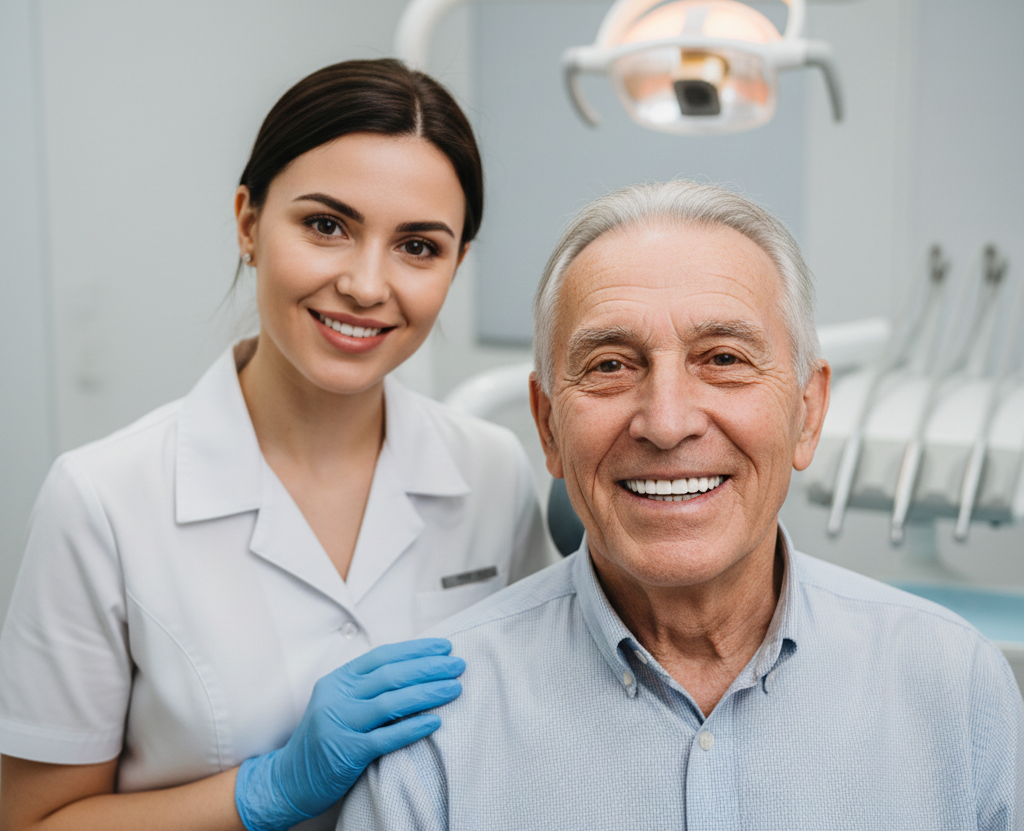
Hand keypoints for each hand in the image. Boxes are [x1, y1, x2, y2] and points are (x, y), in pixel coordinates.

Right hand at [234, 638, 464, 830]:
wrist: (287, 779)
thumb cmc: (322, 739)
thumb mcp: (339, 703)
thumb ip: (367, 687)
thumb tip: (414, 669)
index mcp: (338, 680)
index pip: (382, 657)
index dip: (415, 650)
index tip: (443, 647)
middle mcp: (337, 698)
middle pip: (390, 675)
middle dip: (428, 667)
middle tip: (457, 664)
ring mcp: (340, 724)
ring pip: (391, 702)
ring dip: (427, 693)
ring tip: (454, 688)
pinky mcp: (345, 752)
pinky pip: (385, 738)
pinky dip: (412, 728)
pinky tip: (435, 721)